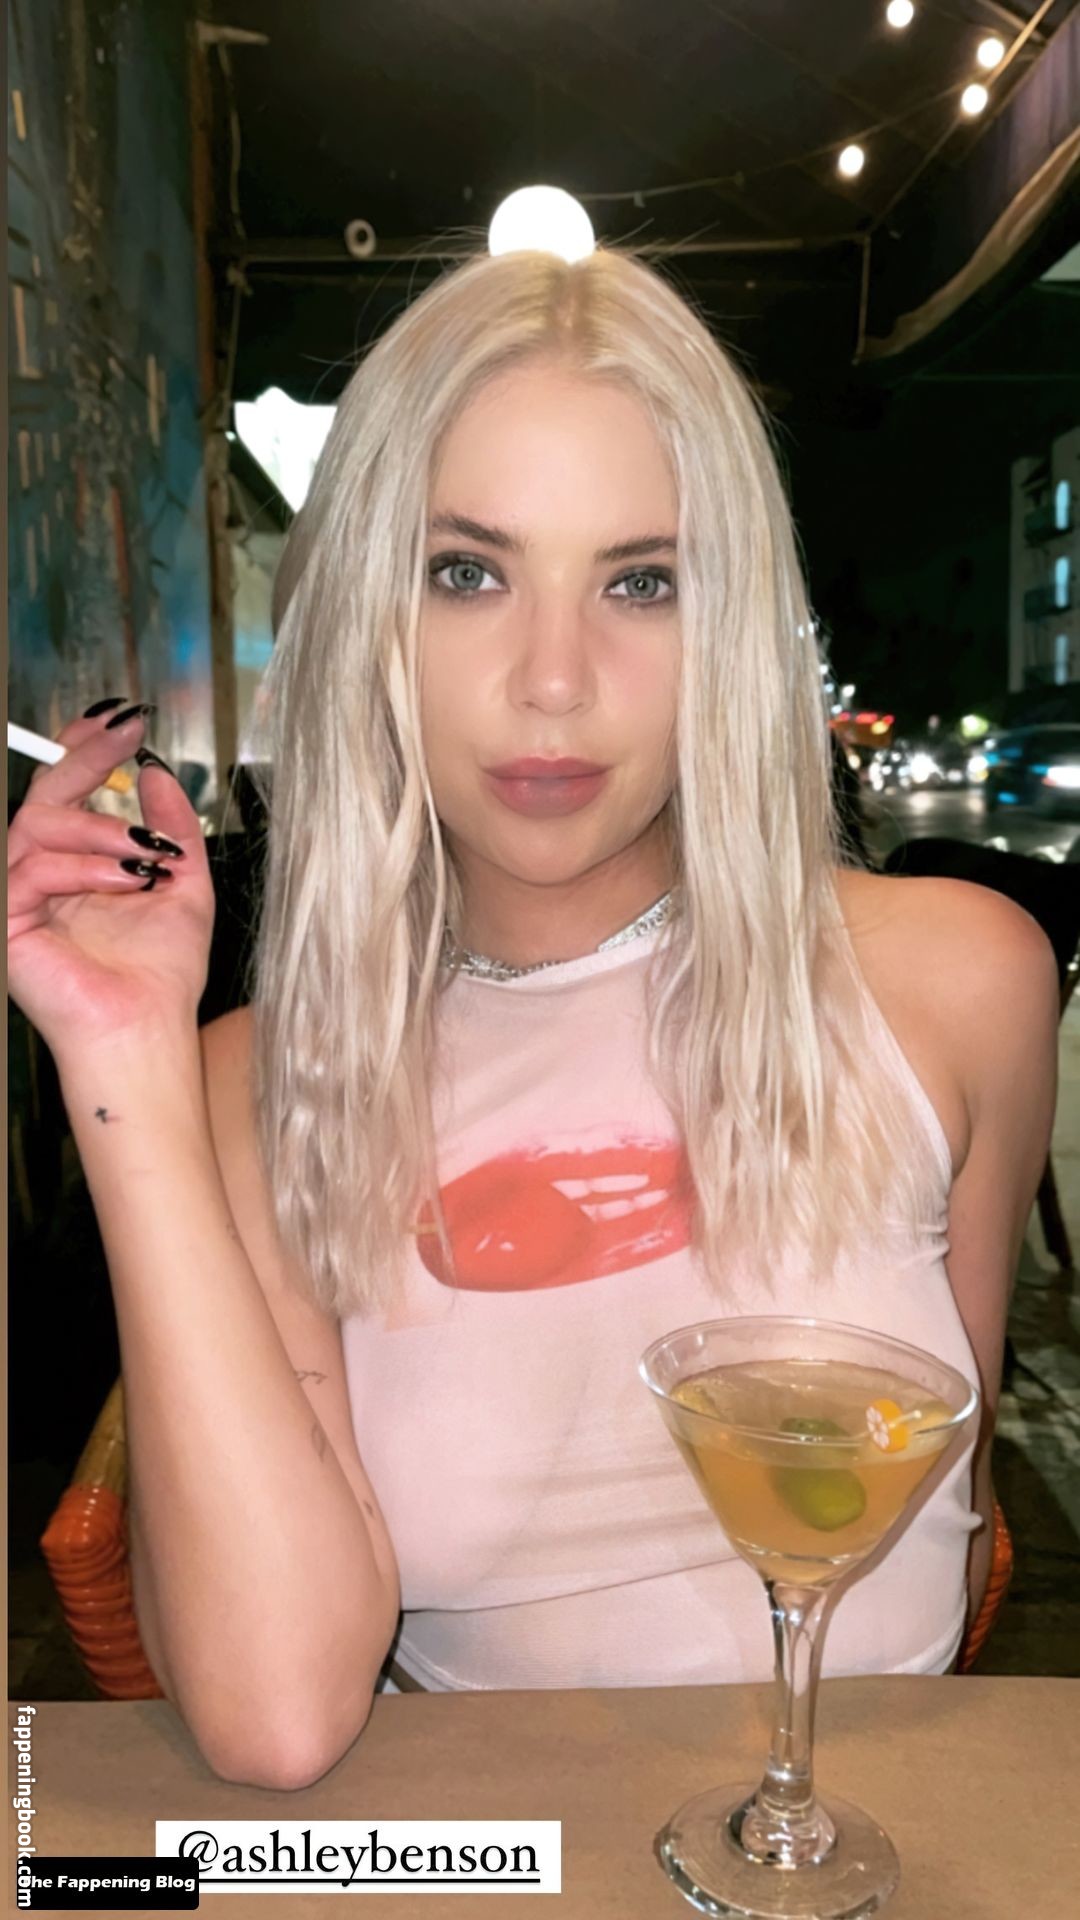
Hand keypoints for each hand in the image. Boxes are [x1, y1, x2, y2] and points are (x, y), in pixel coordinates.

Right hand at [7, 706, 217, 1058]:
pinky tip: (124, 882)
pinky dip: (83, 869)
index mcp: (78, 863)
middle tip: (126, 732)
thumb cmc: (162, 972)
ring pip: (38, 824)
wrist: (147, 1027)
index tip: (126, 719)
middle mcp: (42, 874)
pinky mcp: (6, 920)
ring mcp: (19, 896)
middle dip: (88, 756)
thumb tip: (156, 770)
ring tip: (143, 854)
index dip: (88, 749)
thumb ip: (172, 825)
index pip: (70, 792)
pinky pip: (30, 869)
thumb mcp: (182, 881)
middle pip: (45, 794)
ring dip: (99, 829)